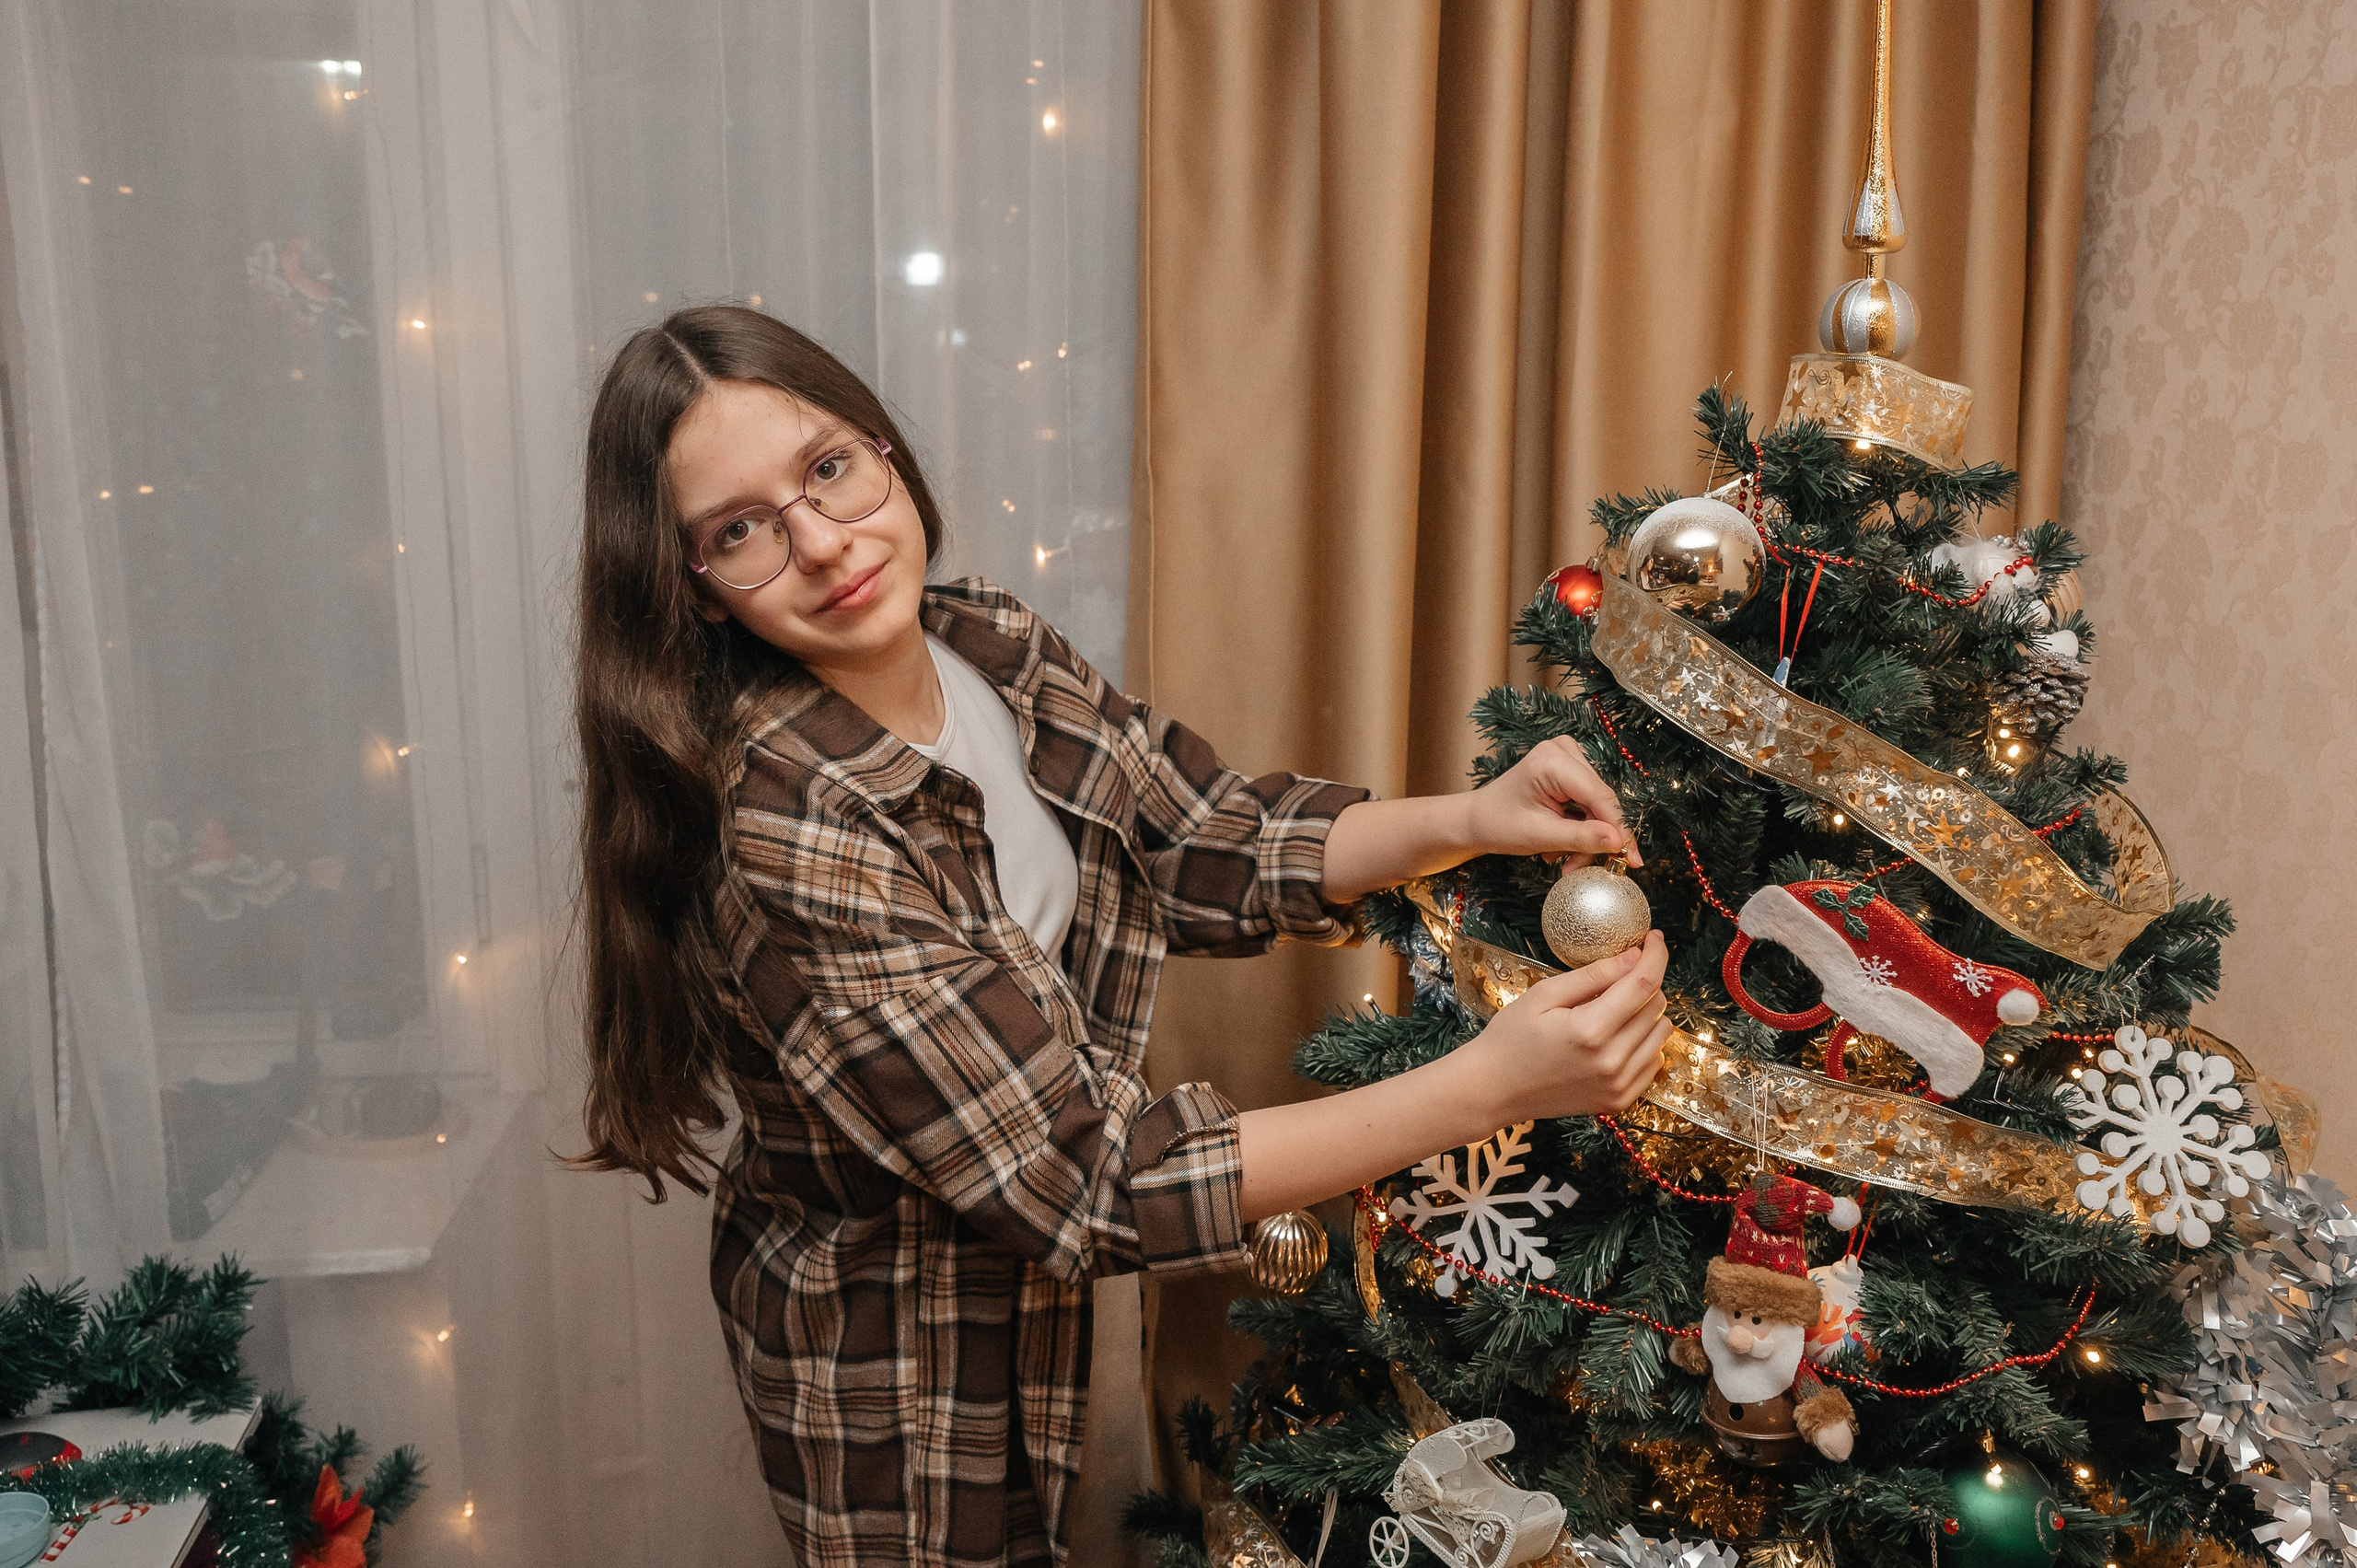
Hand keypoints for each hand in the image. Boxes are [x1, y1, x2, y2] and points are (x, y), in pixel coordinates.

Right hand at [1457, 931, 1670, 1121]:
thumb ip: (1593, 975)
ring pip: (1661, 1033)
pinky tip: (1617, 1036)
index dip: (1654, 954)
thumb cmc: (1511, 1038)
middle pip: (1655, 1005)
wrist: (1494, 1090)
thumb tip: (1634, 956)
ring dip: (1648, 1012)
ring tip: (1616, 1008)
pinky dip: (1644, 1042)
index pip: (1643, 982)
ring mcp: (1617, 1085)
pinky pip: (1653, 1061)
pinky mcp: (1619, 1100)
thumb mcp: (1544, 995)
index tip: (1653, 938)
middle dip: (1643, 981)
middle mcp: (1611, 1061)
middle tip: (1618, 976)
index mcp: (1590, 1030)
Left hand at [1463, 736, 1640, 866]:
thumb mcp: (1540, 836)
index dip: (1619, 829)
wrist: (1478, 819)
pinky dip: (1580, 827)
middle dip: (1595, 839)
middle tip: (1576, 868)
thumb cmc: (1499, 825)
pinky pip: (1590, 802)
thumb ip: (1580, 837)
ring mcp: (1568, 756)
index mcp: (1552, 761)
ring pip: (1598, 806)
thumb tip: (1618, 841)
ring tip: (1562, 860)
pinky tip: (1560, 844)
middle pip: (1601, 802)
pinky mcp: (1571, 768)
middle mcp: (1563, 750)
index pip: (1600, 797)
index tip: (1631, 860)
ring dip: (1586, 837)